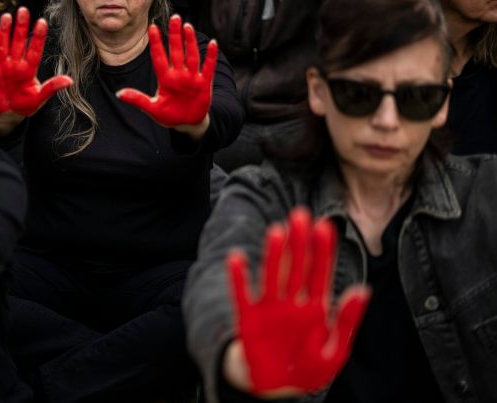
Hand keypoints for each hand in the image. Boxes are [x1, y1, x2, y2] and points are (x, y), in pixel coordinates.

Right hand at [0, 7, 72, 116]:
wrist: (7, 113)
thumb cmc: (25, 104)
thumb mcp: (39, 98)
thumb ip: (52, 88)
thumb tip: (70, 80)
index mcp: (29, 69)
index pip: (34, 50)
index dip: (38, 37)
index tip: (42, 22)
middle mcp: (15, 64)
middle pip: (18, 42)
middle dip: (20, 27)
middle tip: (24, 10)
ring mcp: (1, 67)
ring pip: (2, 45)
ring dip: (4, 32)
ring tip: (7, 16)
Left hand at [117, 15, 216, 126]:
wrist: (188, 124)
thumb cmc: (169, 115)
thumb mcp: (152, 109)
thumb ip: (137, 100)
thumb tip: (119, 94)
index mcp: (165, 79)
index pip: (159, 57)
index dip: (156, 43)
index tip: (151, 27)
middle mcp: (178, 75)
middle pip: (176, 51)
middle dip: (175, 35)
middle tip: (175, 17)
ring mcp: (192, 78)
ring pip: (191, 56)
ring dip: (190, 42)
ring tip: (188, 26)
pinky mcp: (204, 84)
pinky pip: (208, 68)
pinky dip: (211, 57)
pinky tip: (213, 43)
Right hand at [227, 208, 370, 393]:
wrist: (275, 389)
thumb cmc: (307, 371)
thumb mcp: (335, 352)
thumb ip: (347, 321)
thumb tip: (362, 289)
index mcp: (316, 308)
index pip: (320, 272)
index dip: (322, 250)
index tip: (325, 226)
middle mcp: (292, 303)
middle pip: (296, 267)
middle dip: (299, 242)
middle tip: (300, 214)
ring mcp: (269, 309)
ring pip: (272, 275)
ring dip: (274, 254)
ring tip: (278, 231)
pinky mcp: (248, 320)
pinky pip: (242, 295)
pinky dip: (238, 278)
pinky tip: (237, 258)